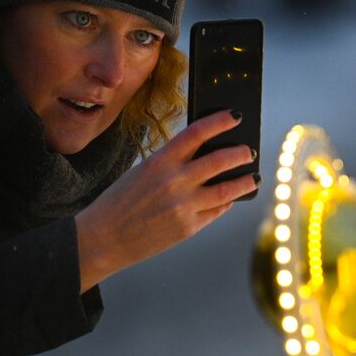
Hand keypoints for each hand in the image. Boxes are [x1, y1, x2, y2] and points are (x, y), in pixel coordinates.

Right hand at [75, 111, 257, 290]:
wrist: (101, 239)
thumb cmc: (119, 202)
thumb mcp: (142, 172)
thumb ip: (172, 164)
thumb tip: (207, 157)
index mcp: (159, 162)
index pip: (197, 133)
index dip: (220, 121)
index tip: (236, 116)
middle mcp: (174, 181)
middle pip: (221, 160)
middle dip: (240, 153)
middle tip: (249, 151)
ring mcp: (184, 206)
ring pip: (228, 189)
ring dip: (245, 181)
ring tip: (253, 177)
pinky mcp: (189, 227)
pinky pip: (216, 211)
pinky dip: (226, 203)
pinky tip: (229, 199)